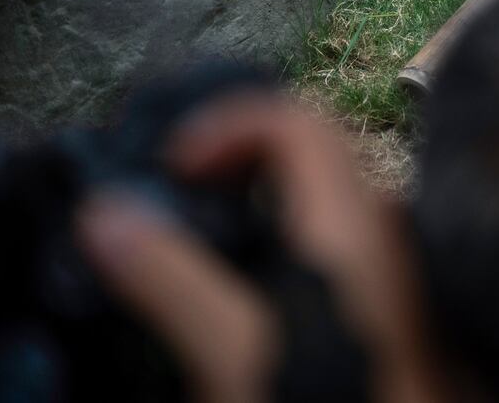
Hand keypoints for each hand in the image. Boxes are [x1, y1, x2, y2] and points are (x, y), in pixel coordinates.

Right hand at [76, 95, 446, 402]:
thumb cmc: (329, 396)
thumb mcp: (236, 352)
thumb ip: (172, 281)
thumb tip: (106, 213)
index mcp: (352, 222)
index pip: (296, 122)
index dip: (227, 124)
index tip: (171, 168)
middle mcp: (383, 229)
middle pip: (313, 151)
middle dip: (237, 156)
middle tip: (176, 191)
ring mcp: (392, 267)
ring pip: (324, 198)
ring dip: (258, 200)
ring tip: (199, 238)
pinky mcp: (388, 306)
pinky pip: (334, 241)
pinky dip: (282, 238)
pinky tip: (248, 285)